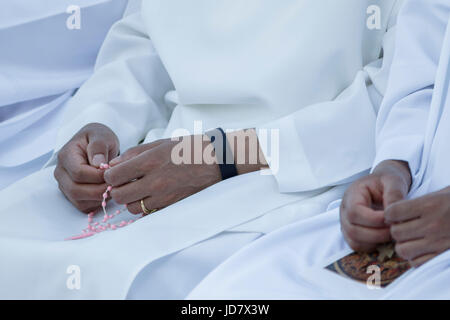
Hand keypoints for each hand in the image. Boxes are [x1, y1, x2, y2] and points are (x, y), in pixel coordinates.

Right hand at [54, 123, 119, 212]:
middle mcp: (61, 172)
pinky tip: (107, 191)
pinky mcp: (72, 196)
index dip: (98, 176)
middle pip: (76, 190)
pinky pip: (84, 206)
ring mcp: (65, 185)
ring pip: (79, 201)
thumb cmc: (99, 138)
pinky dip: (98, 203)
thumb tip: (97, 163)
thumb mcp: (102, 135)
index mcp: (66, 155)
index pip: (78, 173)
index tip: (112, 172)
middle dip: (99, 190)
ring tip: (113, 186)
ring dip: (99, 198)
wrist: (96, 144)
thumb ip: (99, 146)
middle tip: (116, 184)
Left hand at [104, 136, 221, 213]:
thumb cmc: (189, 149)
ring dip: (131, 200)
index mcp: (149, 162)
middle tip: (124, 183)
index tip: (114, 173)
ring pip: (132, 208)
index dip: (109, 176)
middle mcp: (155, 182)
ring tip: (139, 189)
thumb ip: (134, 154)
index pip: (114, 176)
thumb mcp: (160, 144)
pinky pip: (149, 212)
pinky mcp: (172, 205)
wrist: (216, 162)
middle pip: (120, 196)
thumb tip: (113, 165)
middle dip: (117, 190)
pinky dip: (145, 206)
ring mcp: (164, 196)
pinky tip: (152, 195)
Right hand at [340, 160, 411, 251]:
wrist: (383, 184)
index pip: (355, 212)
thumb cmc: (387, 181)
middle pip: (353, 230)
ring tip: (392, 233)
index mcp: (352, 195)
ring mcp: (346, 223)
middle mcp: (344, 210)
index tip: (392, 219)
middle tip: (396, 230)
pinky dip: (372, 246)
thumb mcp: (393, 181)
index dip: (374, 220)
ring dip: (375, 242)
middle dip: (378, 234)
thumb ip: (394, 195)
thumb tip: (394, 214)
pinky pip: (357, 246)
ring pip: (354, 241)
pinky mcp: (351, 233)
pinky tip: (384, 238)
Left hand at [385, 187, 449, 266]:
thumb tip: (394, 210)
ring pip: (403, 250)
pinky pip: (417, 262)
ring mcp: (438, 242)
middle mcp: (432, 224)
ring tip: (412, 240)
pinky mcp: (444, 255)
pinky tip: (422, 250)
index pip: (393, 212)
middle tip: (404, 227)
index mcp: (429, 205)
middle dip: (397, 230)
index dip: (391, 214)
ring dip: (404, 245)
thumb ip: (419, 201)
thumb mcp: (443, 193)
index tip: (395, 214)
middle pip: (396, 232)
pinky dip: (415, 258)